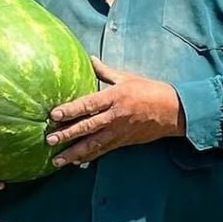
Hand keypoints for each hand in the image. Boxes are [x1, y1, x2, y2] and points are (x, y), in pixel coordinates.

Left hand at [46, 57, 185, 166]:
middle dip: (67, 134)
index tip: (54, 115)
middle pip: (87, 127)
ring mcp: (119, 131)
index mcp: (115, 97)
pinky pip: (103, 151)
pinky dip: (89, 157)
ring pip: (93, 144)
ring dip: (74, 153)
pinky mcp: (123, 141)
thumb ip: (105, 72)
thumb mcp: (127, 78)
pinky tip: (76, 162)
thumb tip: (89, 59)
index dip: (70, 110)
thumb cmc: (150, 91)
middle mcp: (115, 116)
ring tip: (57, 160)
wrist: (173, 111)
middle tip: (49, 140)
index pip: (88, 104)